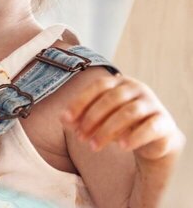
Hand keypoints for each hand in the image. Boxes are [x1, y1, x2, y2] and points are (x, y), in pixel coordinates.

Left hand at [61, 74, 184, 163]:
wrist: (153, 136)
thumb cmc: (119, 122)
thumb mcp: (99, 118)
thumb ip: (81, 117)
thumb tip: (63, 119)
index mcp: (118, 82)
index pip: (98, 86)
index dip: (81, 101)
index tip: (67, 119)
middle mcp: (136, 88)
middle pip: (111, 99)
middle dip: (92, 119)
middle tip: (80, 137)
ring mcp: (152, 103)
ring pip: (129, 113)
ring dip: (108, 130)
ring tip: (94, 146)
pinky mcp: (164, 122)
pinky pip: (150, 127)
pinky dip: (135, 136)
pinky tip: (122, 146)